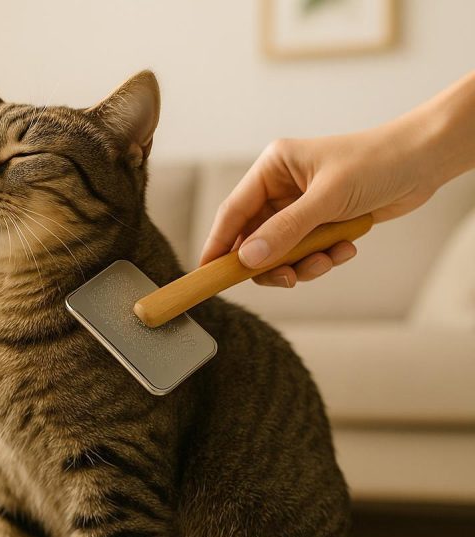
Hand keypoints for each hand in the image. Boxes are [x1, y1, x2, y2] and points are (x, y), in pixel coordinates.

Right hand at [199, 127, 438, 286]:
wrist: (425, 160)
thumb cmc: (376, 162)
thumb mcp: (327, 198)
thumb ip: (286, 231)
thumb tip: (249, 258)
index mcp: (272, 168)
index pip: (234, 211)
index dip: (219, 244)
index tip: (207, 273)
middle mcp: (281, 188)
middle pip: (256, 238)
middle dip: (272, 261)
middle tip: (287, 278)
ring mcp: (301, 206)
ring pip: (282, 250)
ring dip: (303, 262)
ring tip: (328, 259)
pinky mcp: (322, 222)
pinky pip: (307, 252)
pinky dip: (324, 257)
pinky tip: (346, 247)